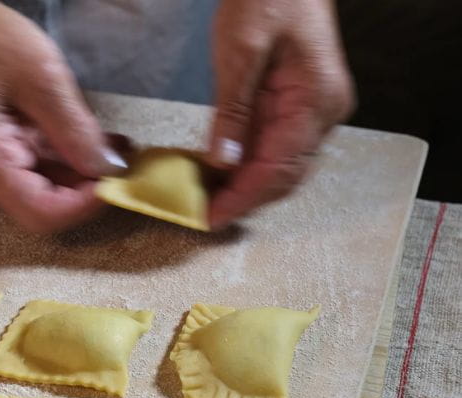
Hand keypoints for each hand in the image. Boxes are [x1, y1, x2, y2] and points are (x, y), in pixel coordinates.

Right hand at [0, 0, 124, 232]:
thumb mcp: (41, 78)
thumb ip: (75, 130)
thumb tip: (108, 170)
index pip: (39, 212)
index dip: (82, 205)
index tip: (116, 181)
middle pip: (43, 204)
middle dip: (87, 187)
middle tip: (127, 161)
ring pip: (44, 188)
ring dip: (83, 172)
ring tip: (119, 148)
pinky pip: (37, 168)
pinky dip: (67, 158)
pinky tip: (96, 142)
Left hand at [207, 0, 354, 228]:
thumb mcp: (241, 51)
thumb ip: (232, 111)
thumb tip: (222, 163)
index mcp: (316, 102)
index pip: (279, 168)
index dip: (243, 197)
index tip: (210, 217)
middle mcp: (323, 114)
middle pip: (285, 176)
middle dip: (244, 198)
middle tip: (203, 212)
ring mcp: (314, 111)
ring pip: (281, 166)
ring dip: (246, 185)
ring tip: (207, 196)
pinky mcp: (299, 106)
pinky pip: (275, 146)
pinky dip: (248, 163)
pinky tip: (220, 170)